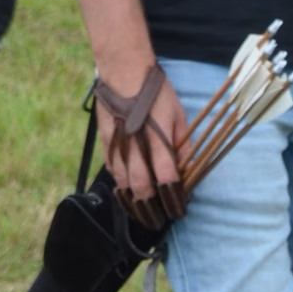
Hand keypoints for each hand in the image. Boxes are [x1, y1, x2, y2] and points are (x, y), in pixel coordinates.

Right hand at [96, 63, 187, 222]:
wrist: (123, 71)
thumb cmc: (155, 91)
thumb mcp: (178, 114)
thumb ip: (182, 143)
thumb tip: (187, 167)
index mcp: (157, 139)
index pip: (167, 178)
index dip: (173, 198)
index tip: (178, 210)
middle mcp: (136, 146)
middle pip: (142, 187)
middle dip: (151, 208)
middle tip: (158, 221)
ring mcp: (118, 145)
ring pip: (123, 183)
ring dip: (133, 202)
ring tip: (141, 215)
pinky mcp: (106, 142)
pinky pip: (112, 171)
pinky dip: (120, 186)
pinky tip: (126, 195)